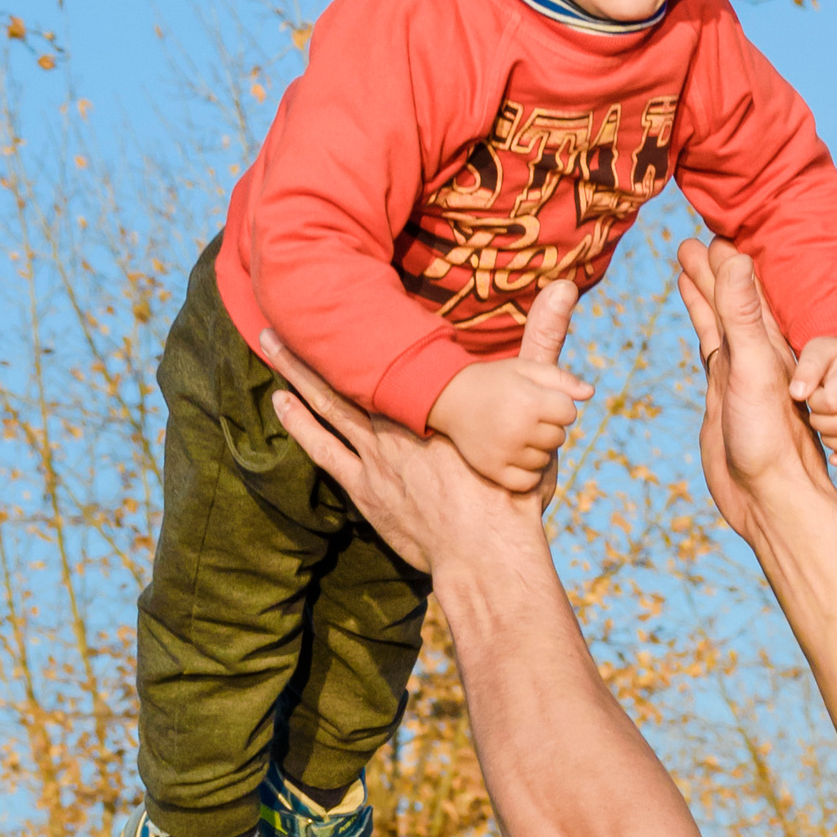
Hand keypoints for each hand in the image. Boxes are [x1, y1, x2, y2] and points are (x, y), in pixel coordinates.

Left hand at [266, 282, 584, 567]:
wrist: (486, 552)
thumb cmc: (514, 486)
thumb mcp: (537, 406)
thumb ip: (545, 344)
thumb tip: (568, 288)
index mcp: (431, 398)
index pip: (391, 346)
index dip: (361, 315)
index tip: (335, 284)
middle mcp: (394, 420)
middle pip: (344, 370)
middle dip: (310, 339)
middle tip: (273, 309)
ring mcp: (373, 456)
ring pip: (325, 401)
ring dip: (295, 371)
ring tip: (268, 342)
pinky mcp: (365, 489)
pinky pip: (323, 449)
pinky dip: (301, 424)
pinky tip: (281, 403)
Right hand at [426, 292, 593, 491]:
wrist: (450, 398)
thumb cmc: (495, 381)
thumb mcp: (526, 369)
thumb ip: (561, 379)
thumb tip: (590, 394)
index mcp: (529, 401)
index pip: (569, 413)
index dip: (558, 405)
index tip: (539, 400)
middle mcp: (518, 429)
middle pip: (559, 437)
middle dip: (548, 426)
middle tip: (524, 416)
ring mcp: (505, 453)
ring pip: (545, 460)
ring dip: (537, 448)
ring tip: (516, 432)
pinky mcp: (494, 471)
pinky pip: (528, 481)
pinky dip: (526, 471)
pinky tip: (514, 454)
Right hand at [675, 239, 834, 541]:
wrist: (770, 498)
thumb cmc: (771, 438)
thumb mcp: (754, 366)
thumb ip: (744, 314)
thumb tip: (736, 258)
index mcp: (765, 343)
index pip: (740, 289)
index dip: (721, 262)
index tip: (706, 233)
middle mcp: (753, 356)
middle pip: (728, 302)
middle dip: (708, 272)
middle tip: (687, 243)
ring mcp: (736, 378)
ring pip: (718, 326)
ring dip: (704, 299)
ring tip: (686, 274)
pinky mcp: (722, 402)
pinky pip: (710, 357)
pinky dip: (703, 337)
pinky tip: (700, 335)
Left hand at [790, 337, 836, 470]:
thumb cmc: (829, 357)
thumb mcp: (816, 351)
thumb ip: (806, 369)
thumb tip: (797, 394)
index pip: (833, 403)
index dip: (815, 402)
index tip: (810, 393)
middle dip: (819, 422)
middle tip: (813, 411)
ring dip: (832, 441)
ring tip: (822, 425)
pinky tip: (834, 459)